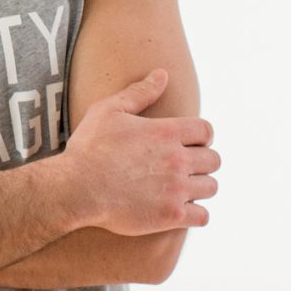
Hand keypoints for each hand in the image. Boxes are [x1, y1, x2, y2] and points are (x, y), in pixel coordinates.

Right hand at [57, 68, 218, 234]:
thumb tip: (162, 74)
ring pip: (211, 187)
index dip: (201, 137)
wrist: (76, 189)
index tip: (190, 144)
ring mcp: (177, 189)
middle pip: (213, 160)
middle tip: (186, 168)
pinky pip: (203, 217)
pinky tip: (182, 211)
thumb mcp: (109, 110)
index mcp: (167, 132)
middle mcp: (177, 159)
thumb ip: (140, 92)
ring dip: (200, 187)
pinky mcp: (171, 216)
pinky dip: (197, 214)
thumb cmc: (89, 149)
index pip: (206, 131)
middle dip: (203, 162)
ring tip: (184, 190)